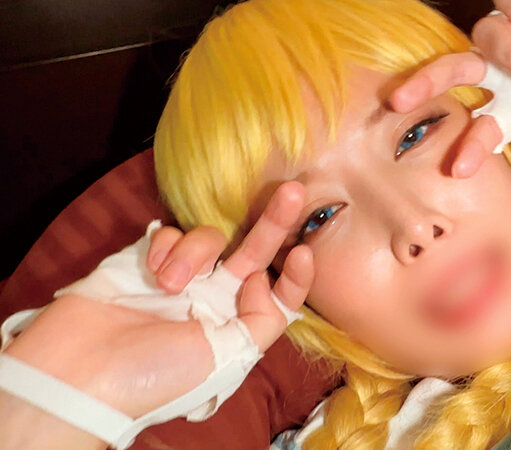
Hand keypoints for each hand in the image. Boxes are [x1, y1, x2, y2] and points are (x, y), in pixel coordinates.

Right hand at [4, 181, 312, 418]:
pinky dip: (166, 246)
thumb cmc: (160, 373)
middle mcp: (212, 300)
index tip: (303, 253)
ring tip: (170, 283)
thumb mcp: (229, 358)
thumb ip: (262, 320)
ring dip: (195, 253)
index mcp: (235, 326)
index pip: (275, 295)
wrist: (82, 370)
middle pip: (253, 253)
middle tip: (294, 191)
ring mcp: (181, 277)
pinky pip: (170, 234)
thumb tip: (264, 281)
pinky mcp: (146, 258)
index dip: (293, 277)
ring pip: (209, 238)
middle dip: (274, 222)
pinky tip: (152, 269)